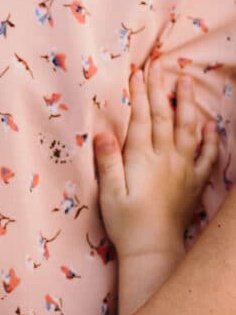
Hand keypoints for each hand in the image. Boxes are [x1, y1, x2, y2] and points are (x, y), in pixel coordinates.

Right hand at [94, 64, 217, 256]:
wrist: (153, 249)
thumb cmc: (126, 223)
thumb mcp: (109, 193)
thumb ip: (108, 161)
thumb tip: (103, 132)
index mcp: (142, 159)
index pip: (142, 118)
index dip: (139, 94)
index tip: (138, 72)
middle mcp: (166, 159)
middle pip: (164, 117)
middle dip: (160, 89)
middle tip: (159, 65)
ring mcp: (183, 170)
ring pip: (188, 129)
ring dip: (187, 104)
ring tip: (186, 82)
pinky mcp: (194, 184)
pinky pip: (207, 157)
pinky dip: (210, 139)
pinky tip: (210, 125)